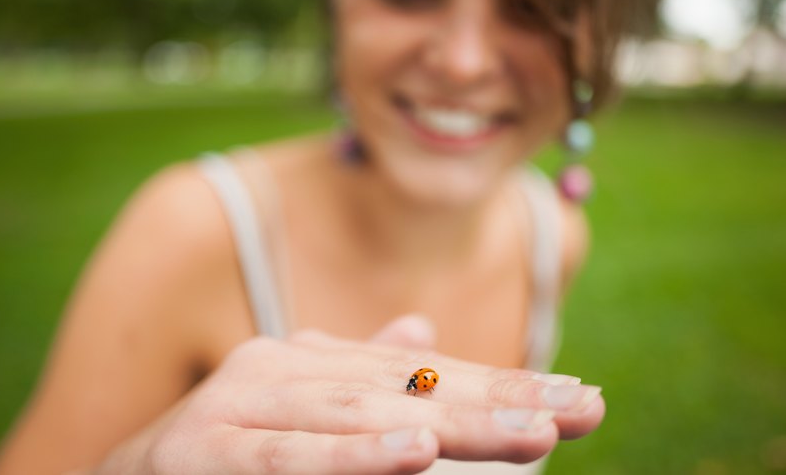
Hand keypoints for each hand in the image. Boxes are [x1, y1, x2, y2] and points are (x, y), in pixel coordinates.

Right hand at [96, 316, 604, 473]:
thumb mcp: (297, 417)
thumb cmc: (224, 454)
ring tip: (530, 432)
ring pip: (362, 416)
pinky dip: (354, 456)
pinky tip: (417, 450)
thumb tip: (420, 332)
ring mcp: (243, 405)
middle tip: (582, 411)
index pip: (423, 373)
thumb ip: (358, 378)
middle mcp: (281, 369)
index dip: (502, 385)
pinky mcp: (207, 452)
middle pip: (408, 388)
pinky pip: (290, 457)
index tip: (582, 402)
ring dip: (450, 424)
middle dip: (499, 402)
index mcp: (310, 362)